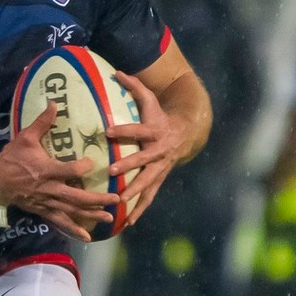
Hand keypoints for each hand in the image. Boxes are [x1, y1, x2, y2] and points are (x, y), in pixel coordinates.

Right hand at [0, 106, 118, 240]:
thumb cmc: (12, 158)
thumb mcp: (25, 137)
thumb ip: (42, 122)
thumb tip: (54, 102)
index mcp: (46, 170)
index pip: (68, 170)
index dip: (82, 167)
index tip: (93, 163)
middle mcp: (49, 189)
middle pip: (76, 197)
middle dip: (97, 199)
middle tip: (116, 198)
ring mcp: (47, 202)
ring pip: (72, 211)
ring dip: (91, 215)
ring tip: (110, 217)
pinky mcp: (43, 211)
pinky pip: (61, 222)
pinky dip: (74, 229)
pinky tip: (88, 236)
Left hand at [106, 71, 189, 229]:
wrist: (187, 133)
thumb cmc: (161, 115)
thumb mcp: (150, 100)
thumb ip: (134, 86)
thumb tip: (116, 72)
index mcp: (154, 131)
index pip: (138, 129)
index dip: (124, 129)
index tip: (108, 131)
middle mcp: (159, 151)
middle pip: (142, 160)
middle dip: (128, 166)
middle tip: (110, 172)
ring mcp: (160, 167)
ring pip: (147, 182)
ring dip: (134, 192)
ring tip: (119, 201)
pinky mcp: (159, 179)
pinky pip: (149, 196)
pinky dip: (139, 209)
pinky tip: (127, 222)